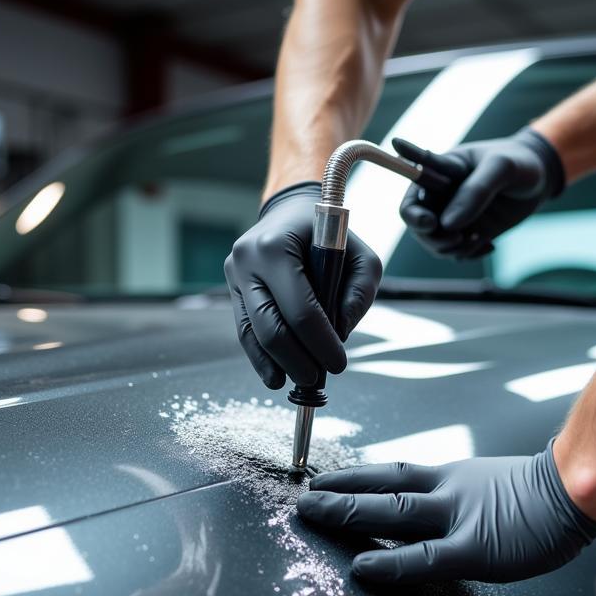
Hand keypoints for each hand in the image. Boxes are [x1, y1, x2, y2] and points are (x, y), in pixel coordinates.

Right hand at [224, 182, 381, 388]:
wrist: (290, 213)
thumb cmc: (329, 236)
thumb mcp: (361, 257)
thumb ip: (360, 294)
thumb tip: (341, 334)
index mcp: (276, 247)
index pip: (300, 310)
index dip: (321, 344)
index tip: (339, 364)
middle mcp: (248, 261)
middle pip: (271, 328)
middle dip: (297, 360)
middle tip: (318, 379)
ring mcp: (235, 276)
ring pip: (253, 334)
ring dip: (278, 364)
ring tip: (299, 382)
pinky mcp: (233, 291)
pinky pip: (245, 331)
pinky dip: (261, 358)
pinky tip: (275, 376)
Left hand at [296, 440, 595, 582]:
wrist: (582, 486)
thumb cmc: (548, 491)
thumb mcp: (497, 485)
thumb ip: (467, 495)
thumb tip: (446, 506)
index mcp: (453, 480)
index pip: (394, 476)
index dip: (357, 478)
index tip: (325, 480)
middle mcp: (447, 493)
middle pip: (382, 490)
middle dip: (339, 494)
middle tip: (303, 498)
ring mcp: (458, 519)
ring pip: (392, 512)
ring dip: (348, 512)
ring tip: (311, 513)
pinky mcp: (475, 550)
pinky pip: (424, 559)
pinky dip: (390, 563)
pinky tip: (361, 567)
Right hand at [394, 129, 564, 260]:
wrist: (540, 179)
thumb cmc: (518, 162)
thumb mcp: (501, 168)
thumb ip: (476, 191)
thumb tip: (448, 224)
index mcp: (442, 169)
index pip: (413, 180)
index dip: (410, 200)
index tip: (428, 218)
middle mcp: (440, 194)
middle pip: (416, 221)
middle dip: (430, 236)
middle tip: (456, 237)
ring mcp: (451, 215)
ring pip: (434, 242)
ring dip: (451, 249)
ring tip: (478, 239)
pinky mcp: (464, 233)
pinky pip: (454, 253)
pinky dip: (468, 254)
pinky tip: (489, 245)